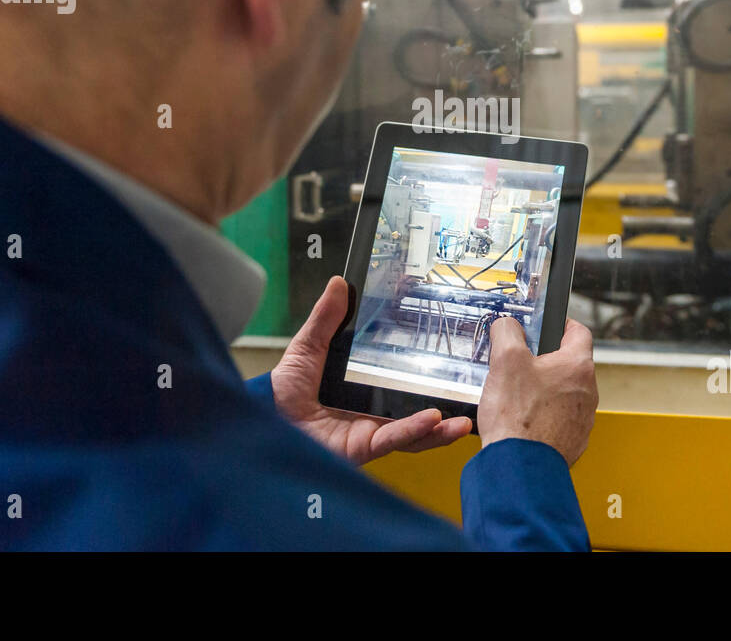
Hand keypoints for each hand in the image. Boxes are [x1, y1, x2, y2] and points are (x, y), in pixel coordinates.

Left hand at [270, 276, 473, 463]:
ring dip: (440, 427)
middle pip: (416, 413)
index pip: (401, 383)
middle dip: (445, 411)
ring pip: (414, 433)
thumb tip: (339, 283)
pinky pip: (394, 438)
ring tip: (461, 419)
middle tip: (468, 395)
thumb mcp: (307, 347)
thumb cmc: (281, 390)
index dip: (426, 374)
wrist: (261, 419)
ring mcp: (370, 431)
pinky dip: (415, 429)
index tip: (448, 356)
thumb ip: (326, 319)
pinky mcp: (363, 447)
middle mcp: (371, 413)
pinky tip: (433, 419)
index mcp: (363, 389)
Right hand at [476, 316, 596, 466]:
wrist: (520, 466)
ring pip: (564, 394)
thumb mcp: (505, 360)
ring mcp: (582, 419)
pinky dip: (543, 417)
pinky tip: (522, 421)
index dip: (562, 324)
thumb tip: (507, 325)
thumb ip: (507, 332)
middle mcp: (588, 392)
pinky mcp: (572, 440)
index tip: (550, 325)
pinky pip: (559, 420)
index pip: (579, 331)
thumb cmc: (518, 418)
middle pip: (568, 365)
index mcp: (577, 366)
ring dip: (544, 392)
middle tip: (520, 365)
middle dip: (545, 362)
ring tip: (517, 397)